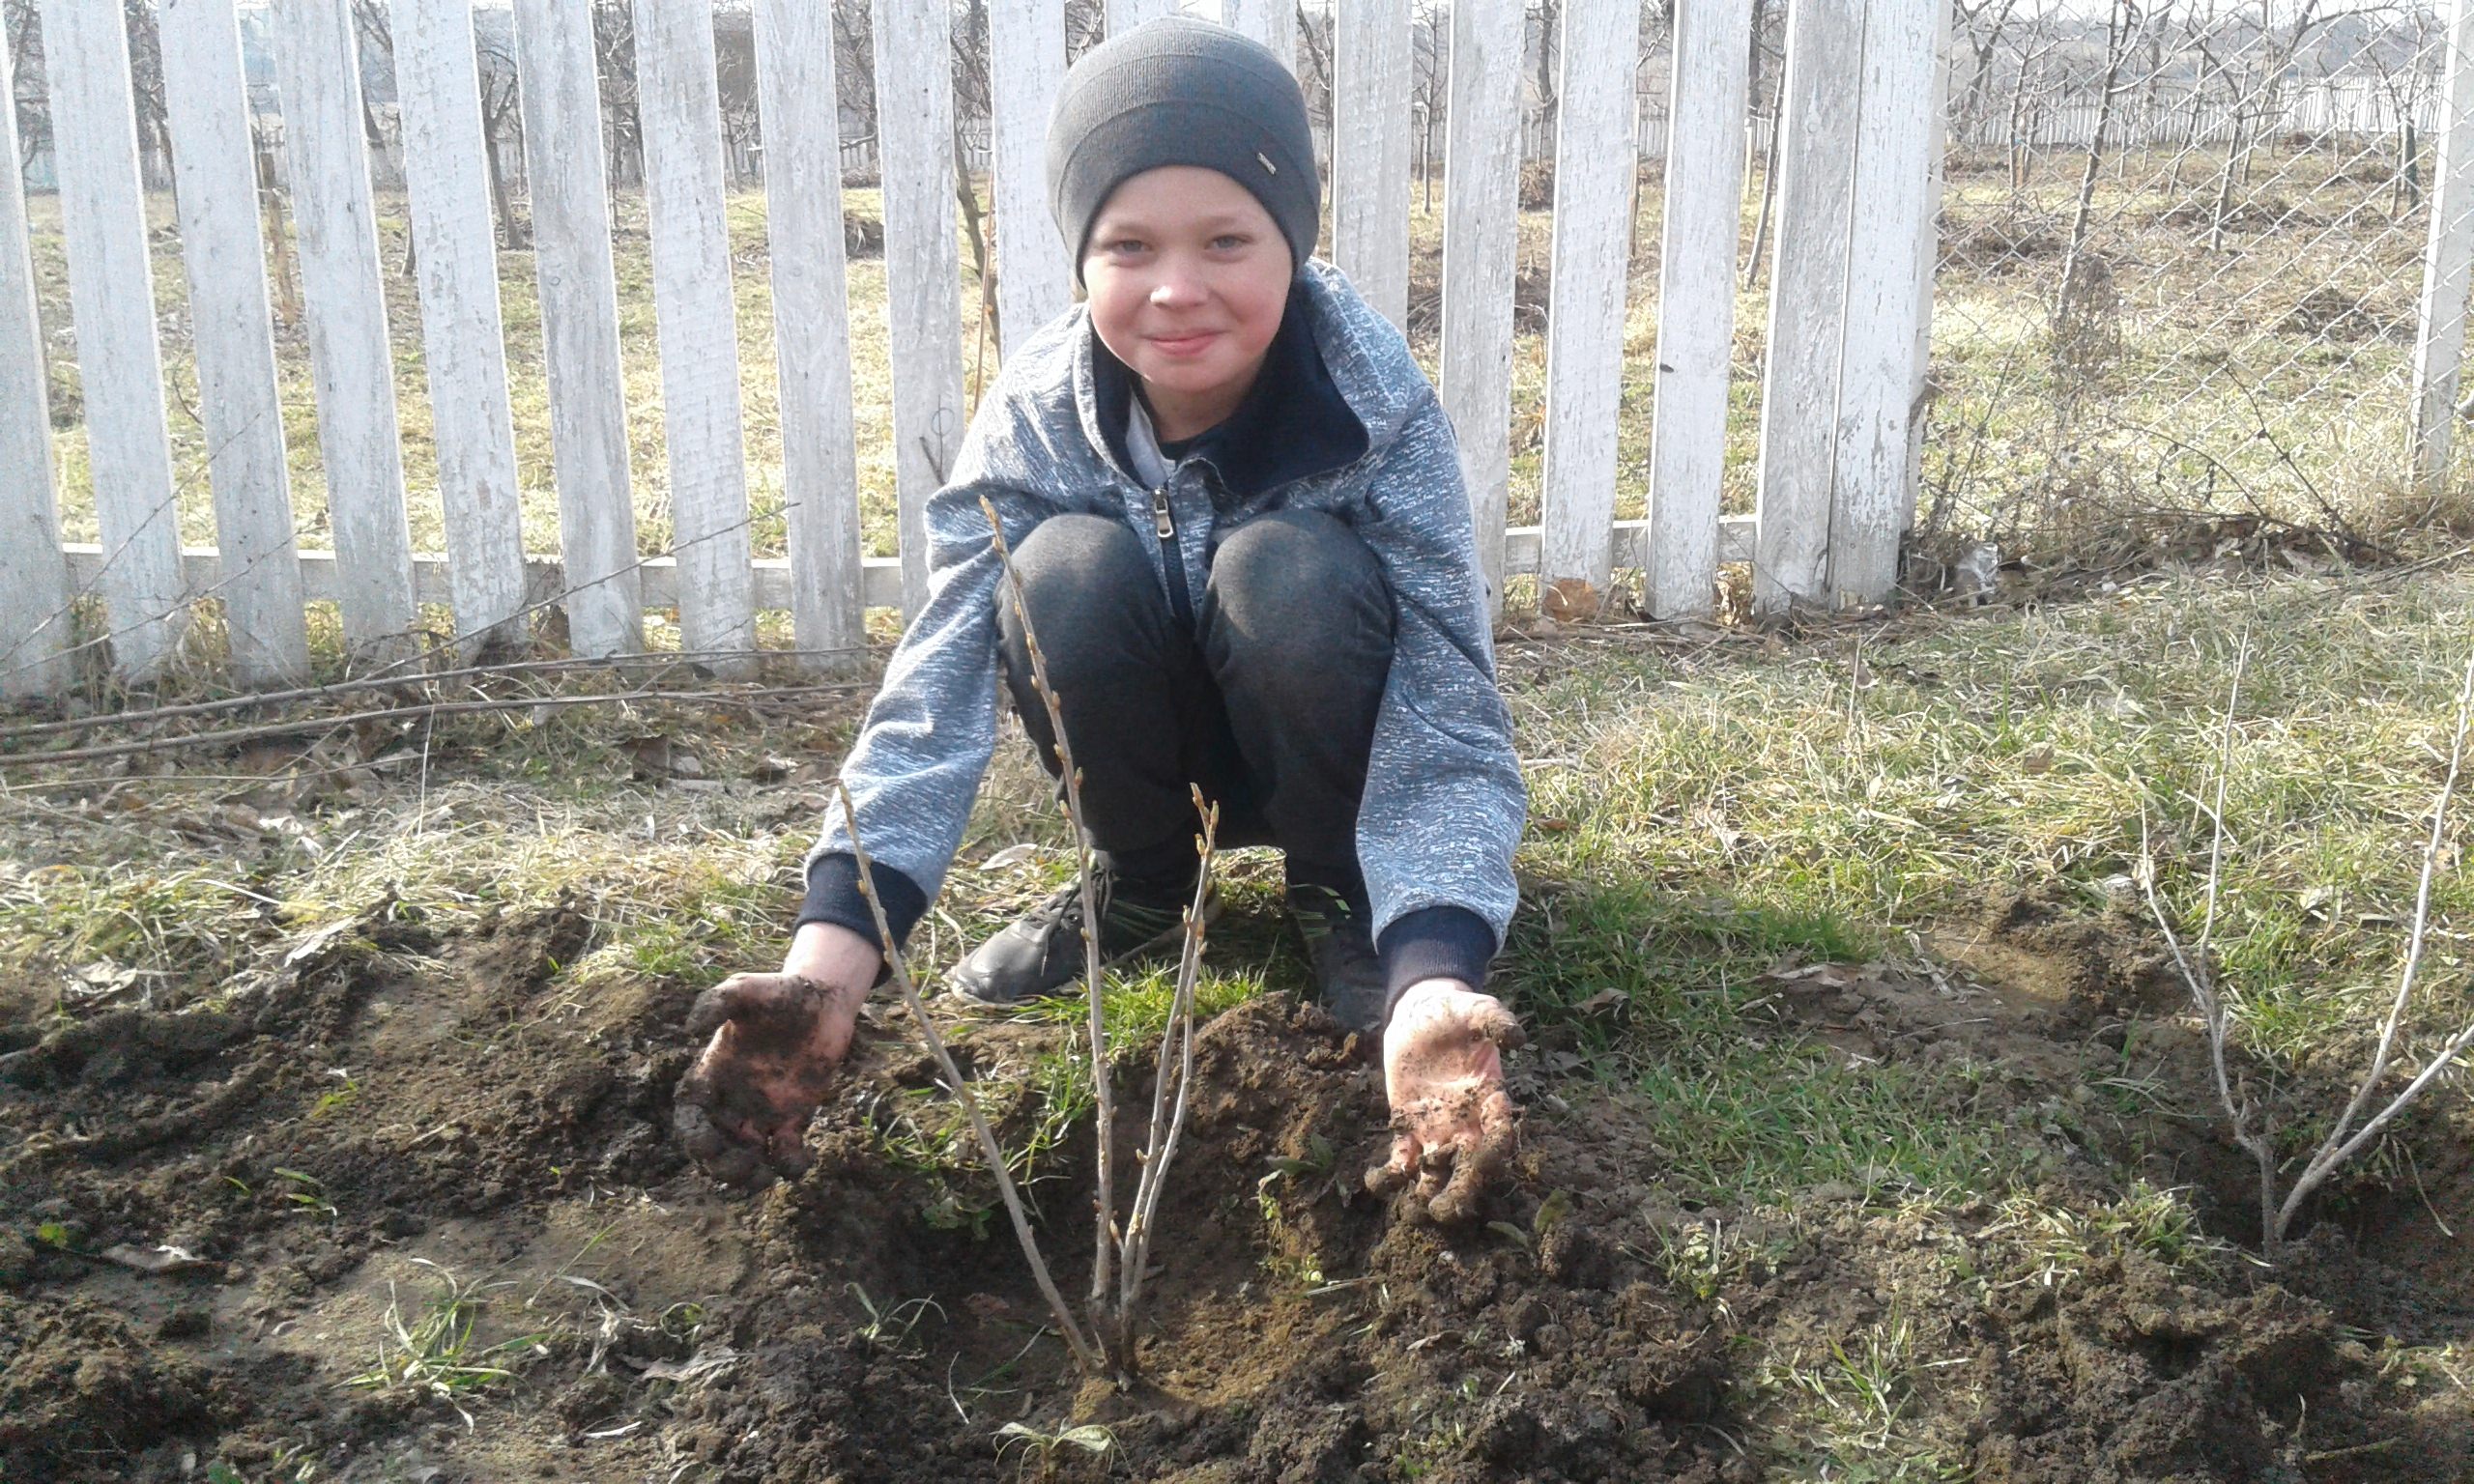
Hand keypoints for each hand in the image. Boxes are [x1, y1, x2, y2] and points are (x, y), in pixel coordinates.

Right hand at [672, 922, 879, 1187]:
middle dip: (720, 1166)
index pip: (691, 1116)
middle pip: (714, 1147)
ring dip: (748, 1177)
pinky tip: (803, 1157)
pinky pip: (784, 1153)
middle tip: (743, 1165)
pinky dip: (790, 1166)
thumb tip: (691, 1027)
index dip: (693, 1136)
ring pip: (745, 1158)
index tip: (708, 1145)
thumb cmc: (779, 993)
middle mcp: (733, 1099)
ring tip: (764, 1175)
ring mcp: (762, 1112)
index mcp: (713, 1074)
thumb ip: (717, 1001)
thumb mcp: (746, 989)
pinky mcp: (793, 1117)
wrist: (822, 1001)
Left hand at [1365, 979, 1523, 1223]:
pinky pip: (1403, 1159)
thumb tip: (1517, 1036)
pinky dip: (1392, 1175)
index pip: (1499, 1133)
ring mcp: (1436, 1129)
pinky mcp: (1407, 1128)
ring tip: (1420, 1209)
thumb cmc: (1457, 1013)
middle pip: (1470, 1165)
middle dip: (1463, 1189)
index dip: (1496, 1150)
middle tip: (1450, 1210)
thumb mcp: (1478, 1009)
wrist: (1422, 1016)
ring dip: (1430, 1191)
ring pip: (1438, 1171)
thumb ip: (1497, 1021)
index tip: (1487, 1160)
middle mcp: (1466, 1123)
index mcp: (1490, 1099)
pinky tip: (1377, 1181)